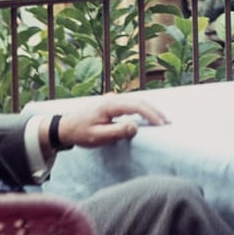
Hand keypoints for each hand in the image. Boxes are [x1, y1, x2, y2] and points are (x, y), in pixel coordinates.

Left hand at [45, 91, 169, 150]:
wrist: (65, 127)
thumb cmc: (80, 133)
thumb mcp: (97, 136)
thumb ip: (117, 132)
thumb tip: (136, 127)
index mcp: (110, 104)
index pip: (136, 106)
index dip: (151, 114)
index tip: (162, 125)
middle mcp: (113, 98)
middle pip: (140, 101)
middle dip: (155, 111)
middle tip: (168, 123)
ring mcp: (113, 99)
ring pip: (137, 101)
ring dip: (150, 110)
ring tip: (162, 120)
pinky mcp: (112, 103)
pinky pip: (131, 104)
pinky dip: (143, 109)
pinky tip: (148, 117)